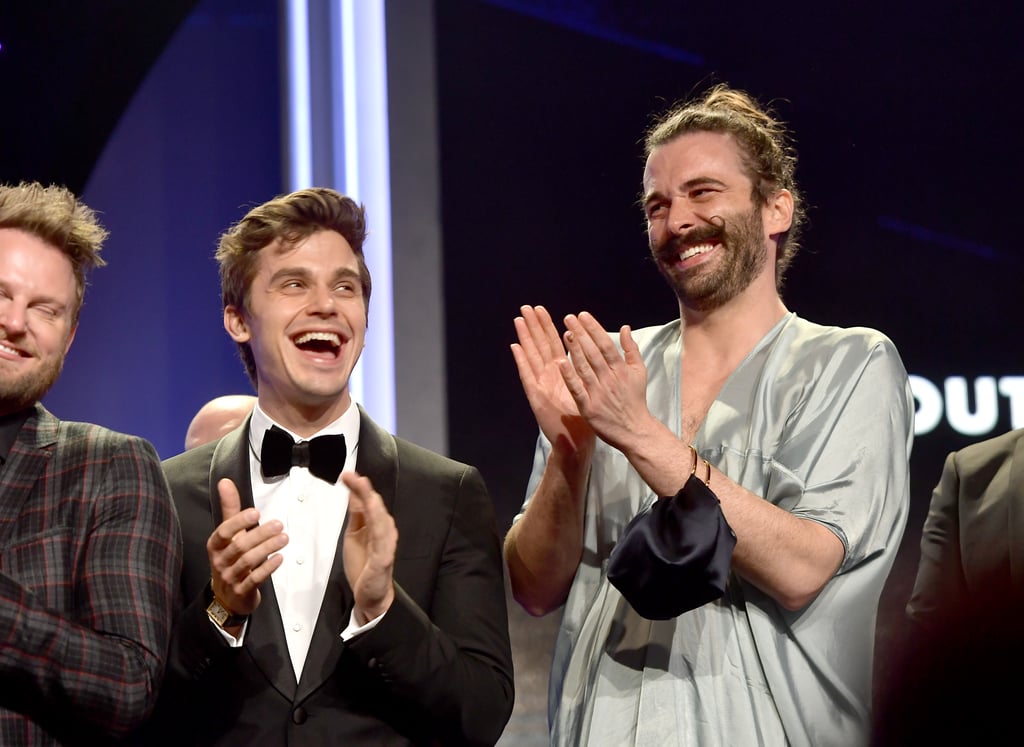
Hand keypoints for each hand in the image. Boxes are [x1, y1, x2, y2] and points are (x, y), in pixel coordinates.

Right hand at [206, 478, 286, 616]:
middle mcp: (220, 561)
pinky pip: (255, 579)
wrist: (227, 597)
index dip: (238, 522)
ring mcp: (230, 577)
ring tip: (284, 538)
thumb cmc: (230, 558)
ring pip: (248, 561)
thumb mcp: (228, 535)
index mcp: (215, 545)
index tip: (256, 512)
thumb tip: (225, 481)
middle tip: (279, 524)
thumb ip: (230, 509)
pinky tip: (280, 558)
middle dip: (260, 534)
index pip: (223, 532)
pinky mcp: (242, 591)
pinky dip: (268, 568)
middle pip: (239, 546)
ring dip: (267, 548)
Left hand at [342, 471, 396, 624]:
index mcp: (376, 525)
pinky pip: (382, 539)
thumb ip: (357, 515)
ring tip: (364, 488)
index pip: (368, 501)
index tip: (348, 475)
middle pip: (374, 505)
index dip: (358, 487)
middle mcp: (384, 531)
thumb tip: (353, 494)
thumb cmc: (364, 566)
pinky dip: (378, 525)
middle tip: (353, 476)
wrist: (370, 594)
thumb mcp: (354, 535)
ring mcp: (385, 543)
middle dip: (364, 490)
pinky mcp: (384, 557)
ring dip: (372, 502)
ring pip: (380, 518)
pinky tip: (374, 514)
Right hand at [511, 305, 594, 452]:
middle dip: (534, 325)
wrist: (576, 439)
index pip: (553, 342)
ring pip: (532, 355)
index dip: (547, 325)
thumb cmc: (582, 415)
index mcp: (562, 371)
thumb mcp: (586, 387)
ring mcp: (541, 384)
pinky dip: (521, 361)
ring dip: (525, 337)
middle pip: (540, 344)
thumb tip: (589, 348)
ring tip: (519, 320)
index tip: (542, 309)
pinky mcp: (536, 396)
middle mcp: (549, 375)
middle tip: (527, 307)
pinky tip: (515, 346)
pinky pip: (527, 375)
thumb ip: (583, 368)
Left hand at [559, 311, 650, 451]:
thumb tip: (625, 327)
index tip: (582, 315)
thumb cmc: (635, 400)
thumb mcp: (639, 372)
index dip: (593, 328)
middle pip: (593, 352)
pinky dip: (569, 376)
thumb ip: (631, 349)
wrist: (634, 430)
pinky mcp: (589, 407)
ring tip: (565, 332)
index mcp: (621, 369)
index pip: (605, 344)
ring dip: (574, 349)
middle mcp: (609, 379)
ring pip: (584, 367)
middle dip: (581, 333)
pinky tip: (560, 363)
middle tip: (568, 317)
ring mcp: (598, 393)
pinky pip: (577, 389)